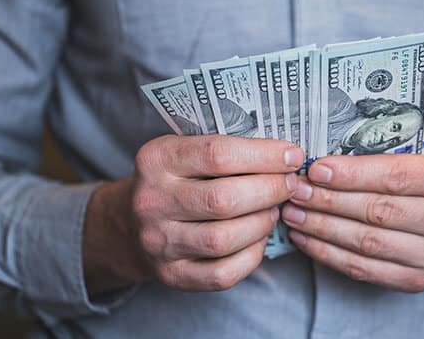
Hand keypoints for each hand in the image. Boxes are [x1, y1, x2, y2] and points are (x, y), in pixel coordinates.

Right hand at [83, 135, 302, 292]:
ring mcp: (159, 242)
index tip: (292, 156)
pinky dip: (252, 255)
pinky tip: (258, 238)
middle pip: (224, 199)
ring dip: (261, 223)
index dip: (263, 156)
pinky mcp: (171, 274)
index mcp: (157, 159)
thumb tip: (286, 155)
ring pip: (224, 239)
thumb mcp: (185, 152)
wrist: (131, 225)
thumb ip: (226, 149)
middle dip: (270, 190)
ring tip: (273, 210)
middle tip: (290, 185)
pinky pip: (223, 273)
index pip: (217, 154)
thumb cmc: (175, 181)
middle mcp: (152, 201)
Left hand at [282, 148, 423, 291]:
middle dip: (329, 200)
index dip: (351, 174)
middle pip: (377, 211)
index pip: (396, 177)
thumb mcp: (422, 156)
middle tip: (296, 190)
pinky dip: (328, 253)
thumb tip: (323, 160)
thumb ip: (383, 155)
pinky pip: (362, 268)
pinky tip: (306, 238)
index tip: (316, 170)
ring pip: (366, 242)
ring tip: (294, 213)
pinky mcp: (416, 281)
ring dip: (322, 227)